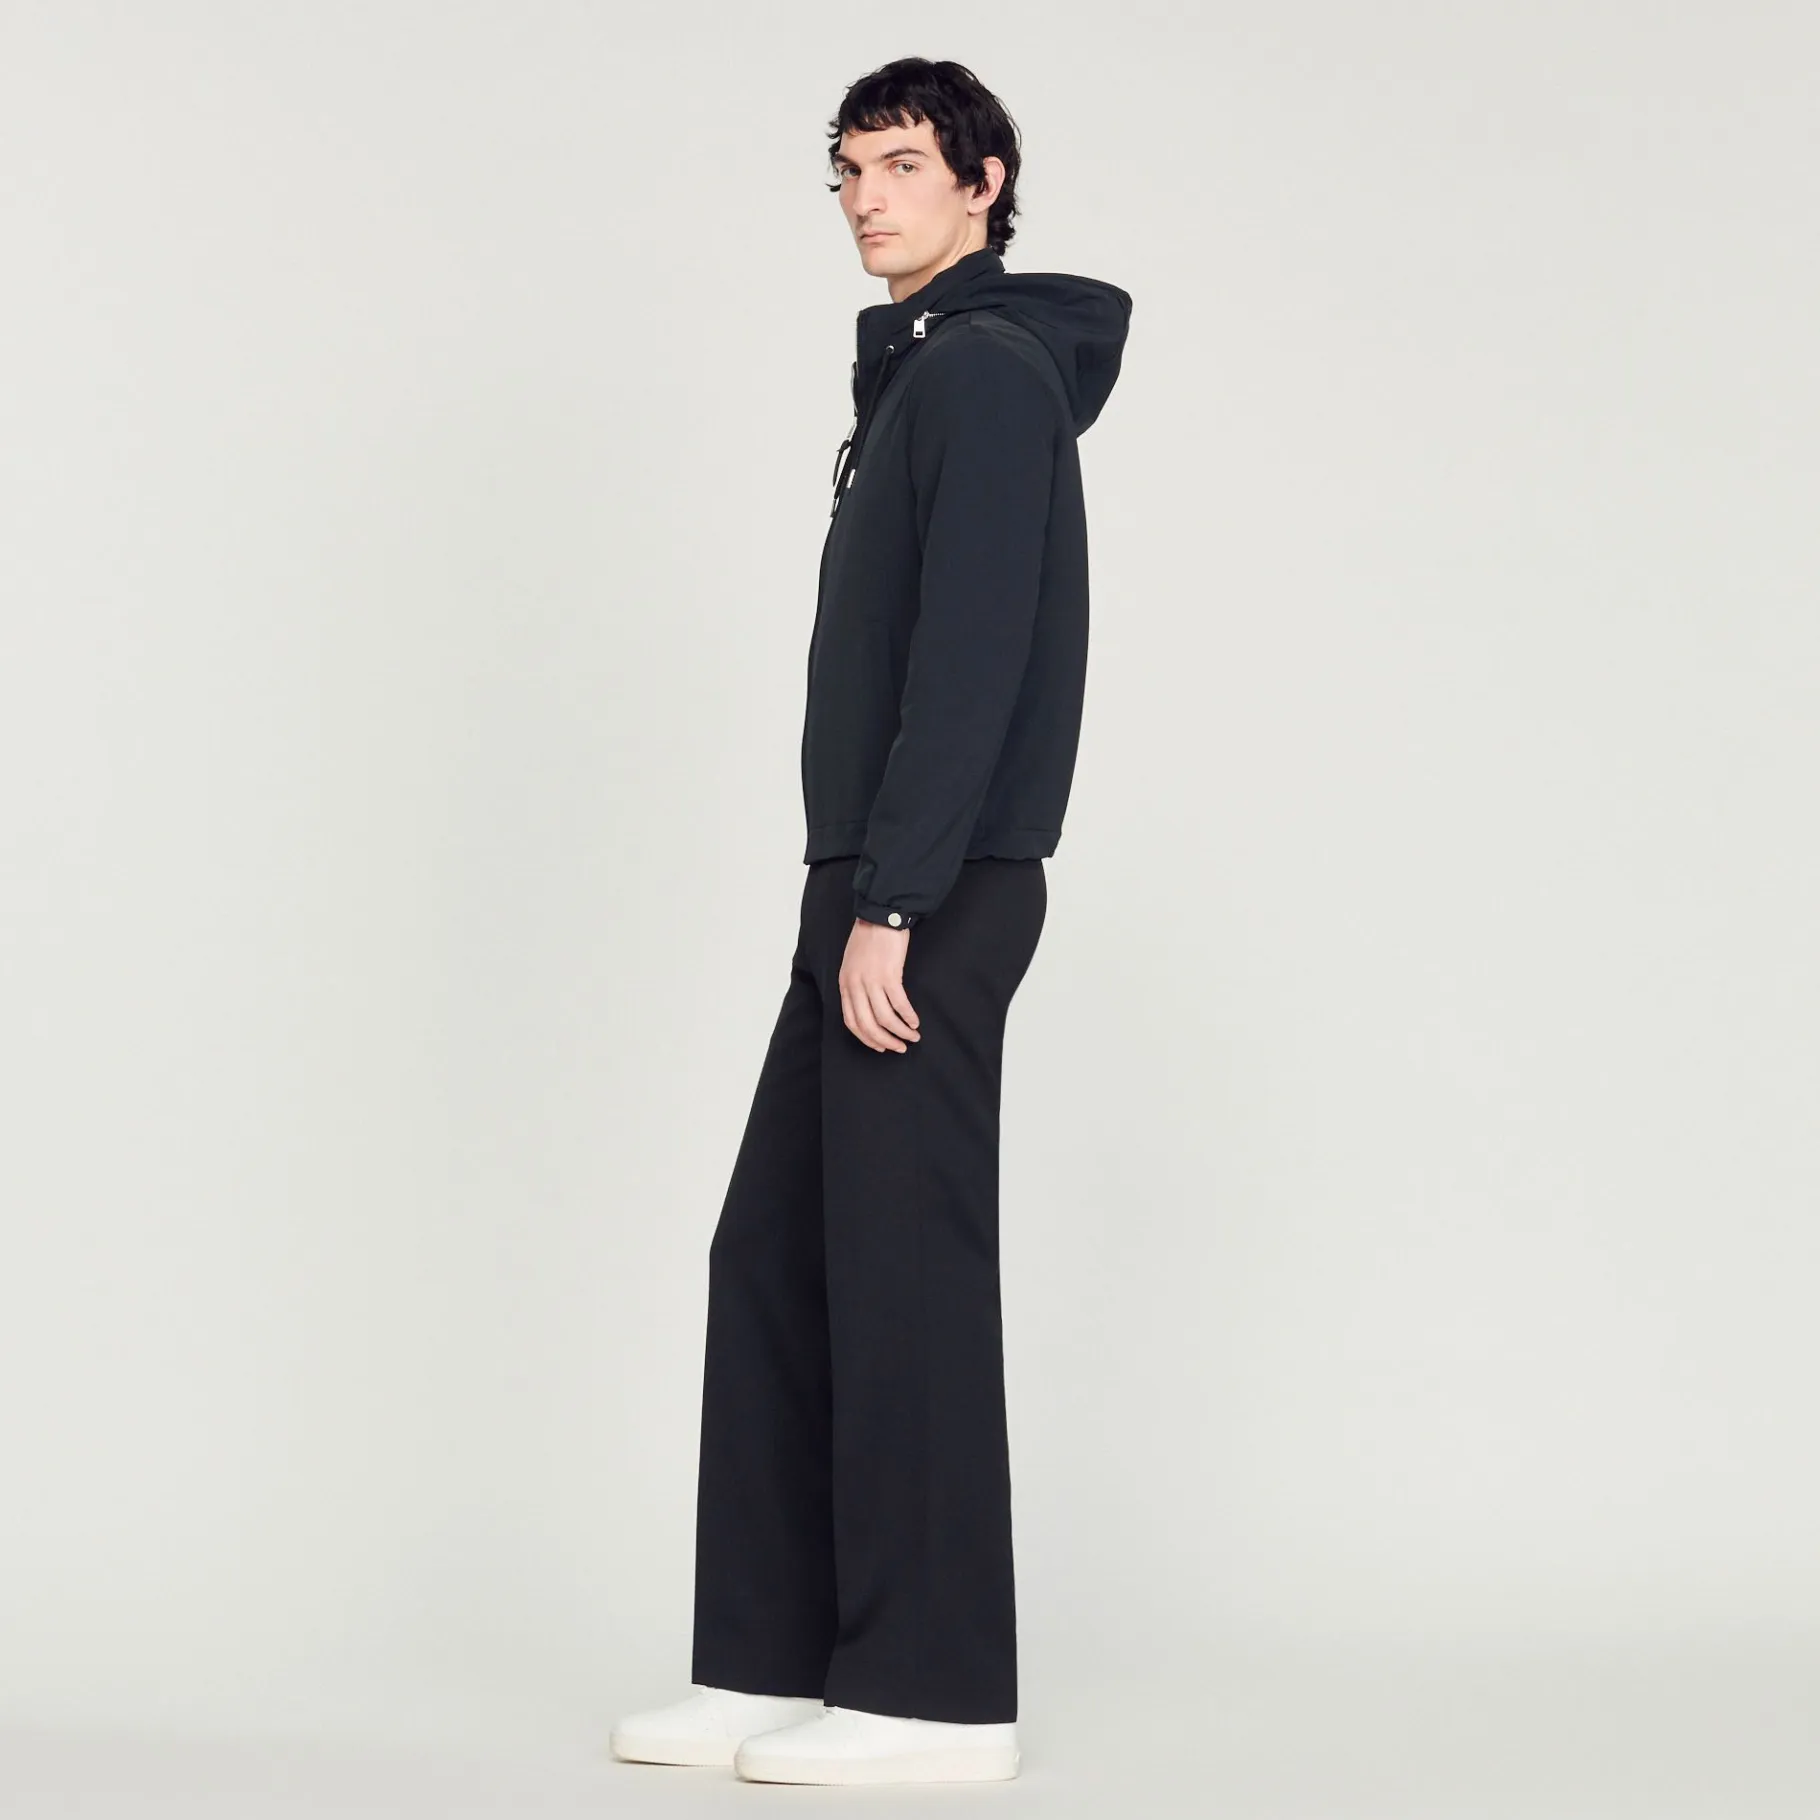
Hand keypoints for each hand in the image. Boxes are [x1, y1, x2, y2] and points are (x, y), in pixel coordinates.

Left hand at [839, 920, 921, 1051]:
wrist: (880, 914)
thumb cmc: (868, 937)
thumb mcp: (853, 963)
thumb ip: (856, 984)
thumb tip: (868, 1005)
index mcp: (845, 984)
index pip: (851, 1021)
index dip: (867, 1038)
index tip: (880, 1046)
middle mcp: (855, 985)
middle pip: (868, 1025)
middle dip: (885, 1041)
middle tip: (899, 1047)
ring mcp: (871, 981)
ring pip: (885, 1018)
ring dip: (900, 1032)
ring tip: (912, 1036)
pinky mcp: (889, 974)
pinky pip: (899, 1004)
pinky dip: (908, 1016)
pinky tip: (915, 1021)